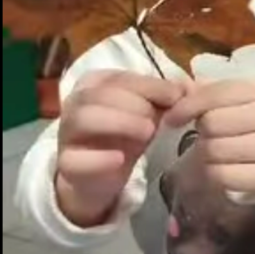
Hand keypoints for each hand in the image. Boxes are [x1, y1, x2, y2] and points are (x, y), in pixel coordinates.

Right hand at [56, 70, 183, 226]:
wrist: (99, 176)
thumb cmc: (124, 136)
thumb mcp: (146, 113)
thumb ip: (164, 97)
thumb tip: (188, 86)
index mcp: (95, 84)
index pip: (119, 77)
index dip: (150, 85)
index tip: (176, 97)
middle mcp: (76, 102)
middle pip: (100, 94)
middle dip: (134, 103)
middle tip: (158, 120)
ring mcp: (66, 133)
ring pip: (83, 118)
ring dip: (119, 122)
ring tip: (147, 133)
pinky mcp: (66, 164)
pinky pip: (74, 159)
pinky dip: (99, 159)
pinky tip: (120, 159)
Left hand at [162, 78, 254, 198]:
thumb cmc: (250, 120)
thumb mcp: (233, 99)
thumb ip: (204, 90)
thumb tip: (177, 86)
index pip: (215, 94)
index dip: (187, 106)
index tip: (172, 119)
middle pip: (212, 123)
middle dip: (202, 130)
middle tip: (206, 135)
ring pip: (215, 150)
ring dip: (205, 153)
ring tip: (215, 149)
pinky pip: (222, 176)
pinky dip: (213, 173)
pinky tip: (220, 167)